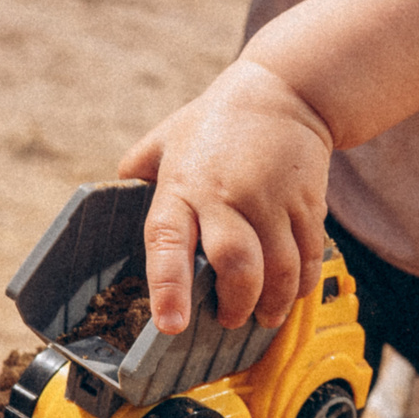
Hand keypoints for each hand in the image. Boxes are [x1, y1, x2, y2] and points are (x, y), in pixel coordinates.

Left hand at [118, 59, 335, 334]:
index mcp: (183, 186)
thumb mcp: (164, 141)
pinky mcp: (308, 202)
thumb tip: (108, 214)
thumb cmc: (213, 122)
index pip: (170, 242)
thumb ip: (138, 178)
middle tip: (229, 321)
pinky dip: (303, 284)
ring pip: (280, 270)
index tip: (171, 325)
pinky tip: (292, 292)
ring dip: (273, 304)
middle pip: (237, 266)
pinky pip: (310, 256)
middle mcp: (228, 196)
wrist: (284, 92)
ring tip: (263, 316)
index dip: (170, 288)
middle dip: (235, 306)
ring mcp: (273, 199)